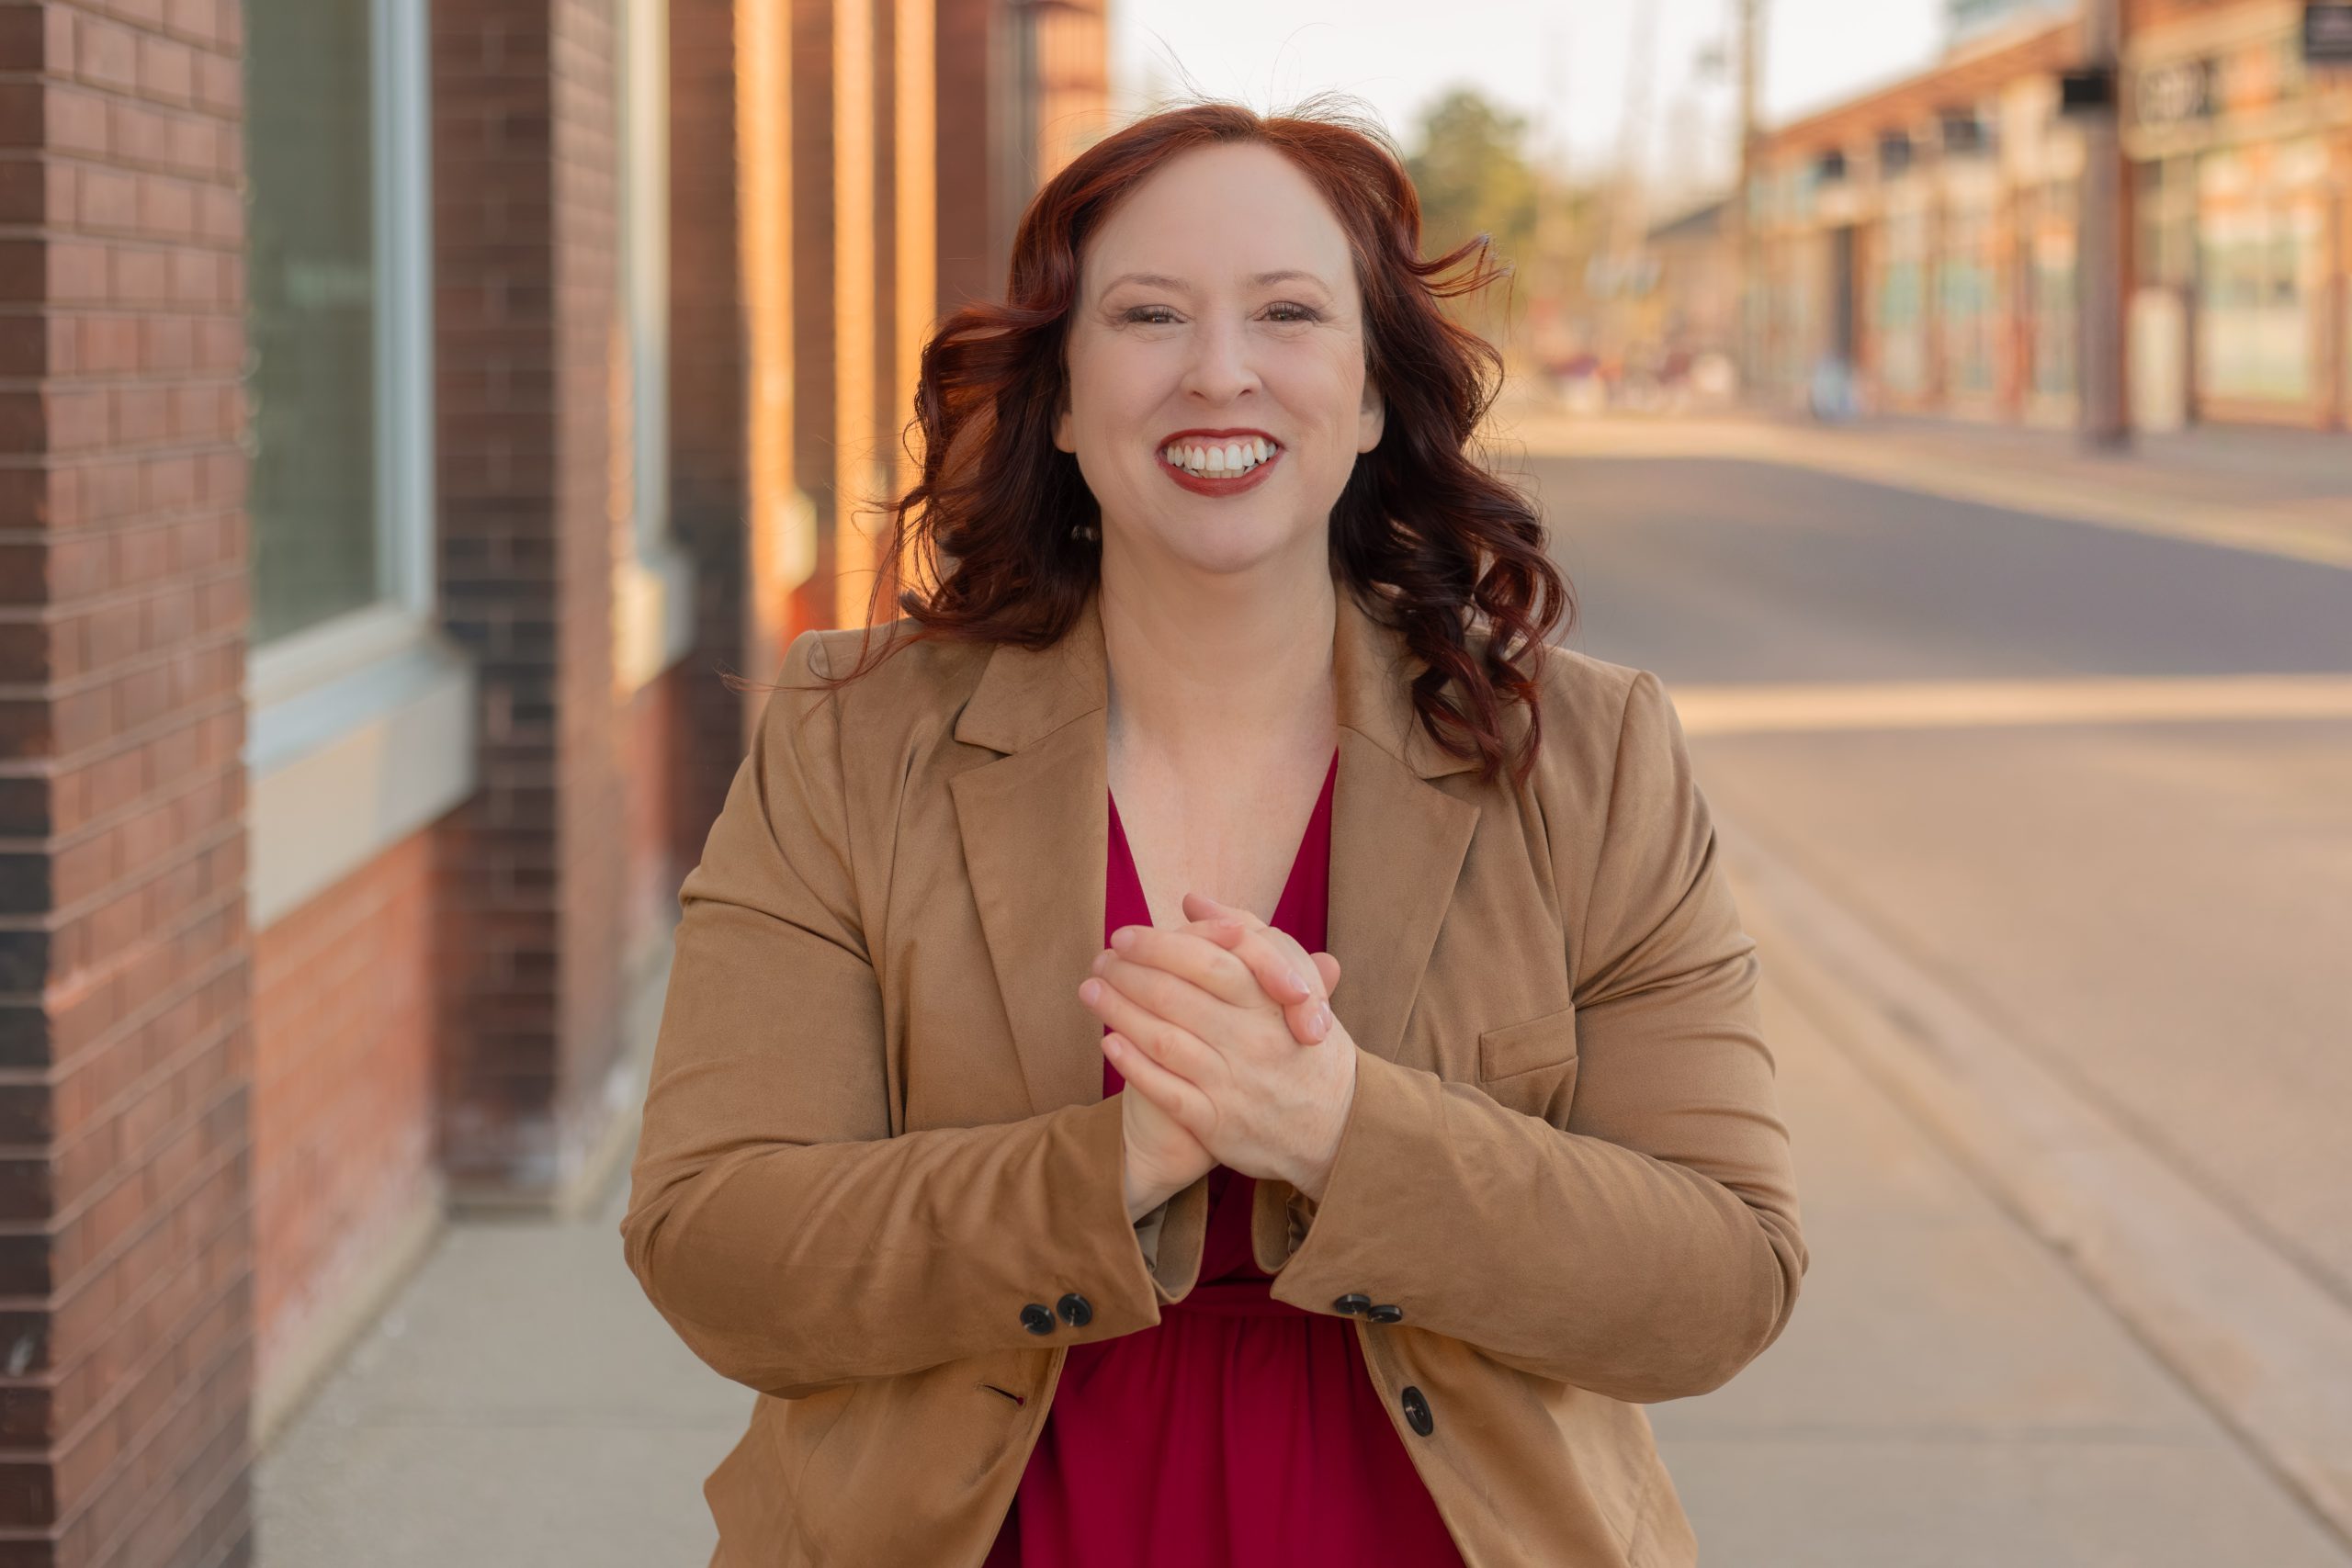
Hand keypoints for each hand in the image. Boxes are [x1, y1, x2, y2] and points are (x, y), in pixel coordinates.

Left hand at [1082, 892, 1357, 1199]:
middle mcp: (1252, 1040)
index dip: (1159, 945)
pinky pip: (1164, 1090)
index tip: (1124, 935)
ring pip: (1163, 1040)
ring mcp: (1233, 1082)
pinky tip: (1108, 1042)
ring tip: (1090, 992)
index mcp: (1272, 1002)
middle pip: (1175, 997)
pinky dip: (1132, 1064)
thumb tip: (1193, 902)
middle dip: (1128, 975)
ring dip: (1119, 1012)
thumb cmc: (1308, 1048)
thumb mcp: (1297, 987)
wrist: (1339, 1129)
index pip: (1207, 960)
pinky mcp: (1216, 1122)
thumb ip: (1247, 939)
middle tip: (1099, 960)